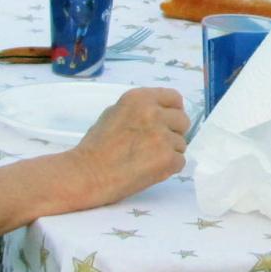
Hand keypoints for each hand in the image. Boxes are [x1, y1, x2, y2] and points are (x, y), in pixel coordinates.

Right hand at [70, 87, 188, 204]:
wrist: (87, 173)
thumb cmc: (96, 146)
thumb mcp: (114, 113)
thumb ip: (139, 110)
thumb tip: (161, 113)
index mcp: (140, 98)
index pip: (174, 98)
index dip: (173, 111)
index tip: (167, 122)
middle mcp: (154, 113)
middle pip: (183, 120)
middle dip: (173, 132)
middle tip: (155, 145)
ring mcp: (162, 136)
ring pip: (181, 143)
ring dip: (169, 152)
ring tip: (146, 159)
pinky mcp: (167, 158)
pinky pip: (180, 161)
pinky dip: (168, 168)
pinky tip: (149, 170)